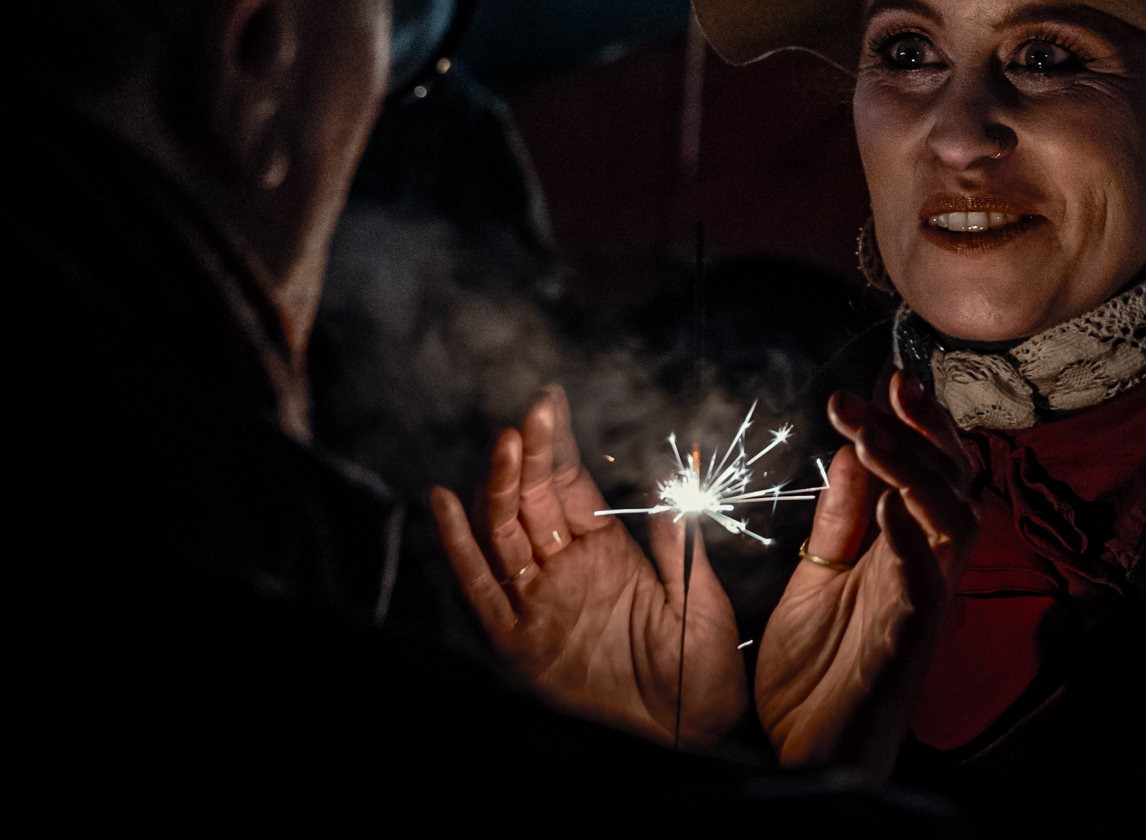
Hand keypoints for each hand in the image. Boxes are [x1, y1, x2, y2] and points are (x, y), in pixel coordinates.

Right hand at [431, 384, 748, 749]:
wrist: (686, 743)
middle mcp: (566, 573)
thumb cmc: (701, 678)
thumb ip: (675, 545)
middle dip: (529, 454)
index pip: (571, 487)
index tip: (549, 401)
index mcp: (608, 555)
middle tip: (531, 412)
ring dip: (500, 487)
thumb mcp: (701, 601)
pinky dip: (459, 548)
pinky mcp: (520, 644)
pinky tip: (444, 506)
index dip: (558, 445)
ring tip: (502, 443)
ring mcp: (540, 606)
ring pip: (505, 534)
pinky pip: (482, 590)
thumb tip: (666, 482)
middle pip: (533, 501)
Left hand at [754, 371, 976, 776]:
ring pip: (953, 527)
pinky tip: (890, 509)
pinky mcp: (904, 650)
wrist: (800, 755)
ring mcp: (920, 610)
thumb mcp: (816, 575)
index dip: (918, 423)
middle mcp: (924, 573)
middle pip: (953, 486)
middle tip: (884, 388)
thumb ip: (837, 518)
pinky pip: (924, 592)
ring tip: (874, 435)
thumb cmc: (817, 671)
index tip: (887, 379)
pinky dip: (911, 546)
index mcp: (904, 552)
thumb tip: (849, 451)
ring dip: (915, 473)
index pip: (929, 472)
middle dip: (922, 430)